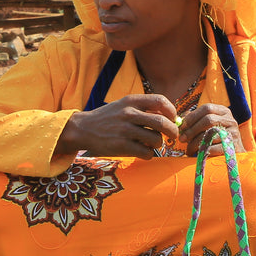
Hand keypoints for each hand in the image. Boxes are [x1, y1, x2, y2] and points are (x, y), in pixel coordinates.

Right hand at [56, 94, 178, 157]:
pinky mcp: (122, 146)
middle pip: (162, 122)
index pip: (160, 101)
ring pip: (156, 139)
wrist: (82, 129)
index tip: (173, 118)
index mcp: (131, 101)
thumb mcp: (123, 106)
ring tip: (151, 144)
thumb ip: (143, 109)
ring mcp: (125, 130)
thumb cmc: (107, 118)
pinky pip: (147, 153)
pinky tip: (143, 152)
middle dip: (172, 131)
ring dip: (158, 144)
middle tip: (173, 136)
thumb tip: (170, 117)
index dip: (171, 111)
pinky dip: (149, 154)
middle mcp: (129, 114)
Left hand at [175, 104, 241, 155]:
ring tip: (189, 150)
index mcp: (223, 111)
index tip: (181, 126)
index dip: (192, 116)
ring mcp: (233, 133)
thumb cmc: (216, 139)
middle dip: (192, 130)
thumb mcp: (207, 127)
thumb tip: (180, 120)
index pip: (207, 108)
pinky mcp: (233, 147)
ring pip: (210, 135)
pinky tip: (198, 155)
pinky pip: (214, 148)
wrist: (234, 156)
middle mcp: (230, 120)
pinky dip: (203, 151)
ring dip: (195, 143)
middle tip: (181, 139)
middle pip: (208, 120)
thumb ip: (194, 120)